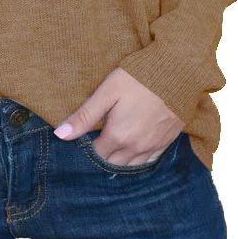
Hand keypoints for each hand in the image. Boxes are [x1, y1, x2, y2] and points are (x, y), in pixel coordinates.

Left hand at [53, 68, 183, 165]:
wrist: (177, 72)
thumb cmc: (138, 77)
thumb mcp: (107, 92)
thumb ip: (84, 116)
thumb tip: (60, 135)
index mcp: (117, 136)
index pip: (95, 155)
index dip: (86, 148)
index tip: (83, 139)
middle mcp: (135, 148)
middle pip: (112, 164)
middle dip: (102, 157)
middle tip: (95, 142)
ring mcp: (152, 147)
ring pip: (130, 166)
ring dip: (119, 161)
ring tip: (111, 148)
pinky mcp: (166, 142)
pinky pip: (148, 162)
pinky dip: (138, 160)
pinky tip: (132, 150)